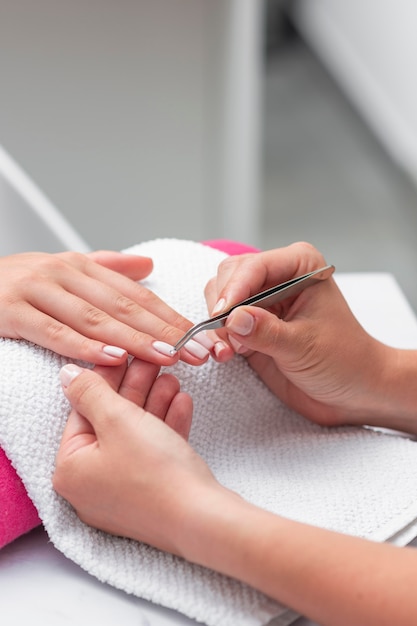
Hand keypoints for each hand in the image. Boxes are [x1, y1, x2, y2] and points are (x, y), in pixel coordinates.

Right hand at [0, 251, 212, 365]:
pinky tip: (111, 358)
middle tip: (199, 352)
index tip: (203, 338)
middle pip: (126, 307)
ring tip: (168, 356)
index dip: (172, 317)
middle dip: (166, 332)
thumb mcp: (65, 269)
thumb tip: (149, 265)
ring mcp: (40, 291)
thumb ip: (108, 268)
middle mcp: (66, 274)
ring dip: (135, 340)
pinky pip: (54, 332)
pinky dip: (84, 346)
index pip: (138, 295)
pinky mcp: (13, 311)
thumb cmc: (21, 281)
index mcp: (84, 266)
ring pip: (96, 318)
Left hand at [53, 359, 218, 553]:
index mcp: (70, 470)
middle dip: (136, 389)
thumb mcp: (118, 420)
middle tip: (152, 362)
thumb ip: (90, 392)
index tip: (125, 355)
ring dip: (155, 404)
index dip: (107, 378)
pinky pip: (152, 454)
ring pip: (135, 436)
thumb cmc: (154, 471)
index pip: (83, 411)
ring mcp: (122, 493)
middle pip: (111, 423)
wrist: (203, 519)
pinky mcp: (151, 496)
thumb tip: (66, 375)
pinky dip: (166, 428)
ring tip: (173, 378)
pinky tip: (182, 402)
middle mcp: (91, 486)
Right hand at [205, 242, 395, 426]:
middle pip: (229, 276)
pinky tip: (227, 355)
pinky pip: (221, 323)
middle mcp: (278, 276)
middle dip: (222, 306)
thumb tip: (232, 319)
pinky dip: (217, 337)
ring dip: (216, 325)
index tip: (221, 316)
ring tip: (228, 352)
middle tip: (226, 338)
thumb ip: (267, 332)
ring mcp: (262, 300)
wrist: (352, 390)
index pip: (254, 266)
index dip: (234, 289)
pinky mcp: (250, 324)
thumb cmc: (343, 360)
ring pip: (219, 297)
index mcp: (300, 265)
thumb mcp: (304, 346)